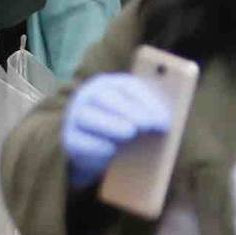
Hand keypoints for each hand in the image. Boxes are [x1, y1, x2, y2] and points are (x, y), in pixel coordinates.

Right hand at [62, 74, 170, 190]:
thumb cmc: (123, 128)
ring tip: (130, 132)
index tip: (165, 119)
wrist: (94, 149)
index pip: (128, 86)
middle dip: (130, 110)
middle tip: (148, 125)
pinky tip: (112, 149)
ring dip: (111, 124)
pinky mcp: (69, 139)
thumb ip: (149, 115)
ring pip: (88, 116)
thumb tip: (166, 123)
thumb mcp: (137, 117)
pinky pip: (79, 141)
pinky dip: (96, 145)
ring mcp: (75, 116)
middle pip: (106, 97)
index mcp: (111, 84)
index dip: (147, 101)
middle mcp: (89, 96)